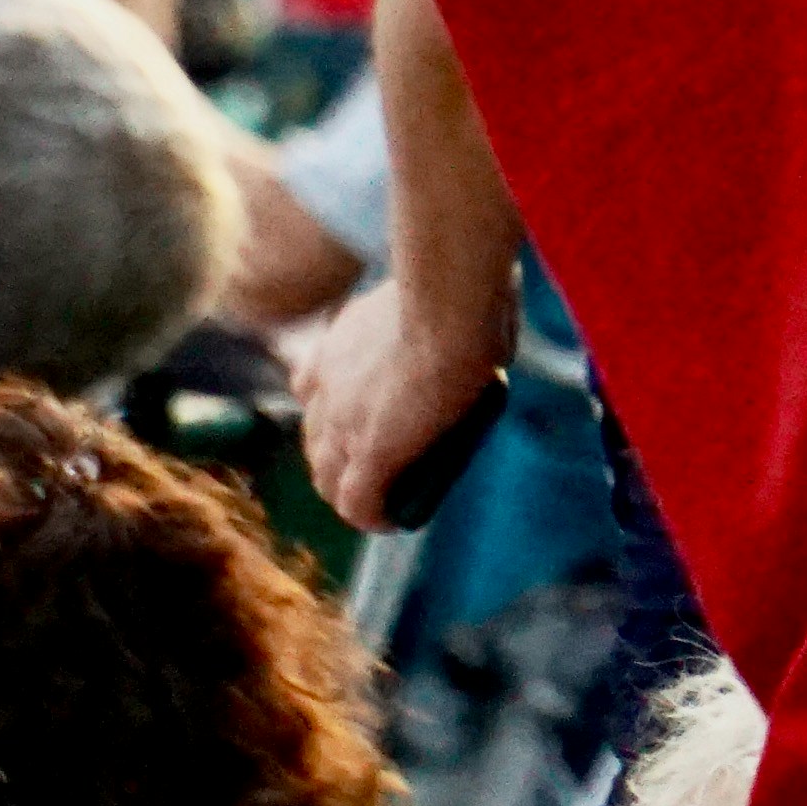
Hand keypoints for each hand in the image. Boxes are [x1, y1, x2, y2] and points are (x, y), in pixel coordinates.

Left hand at [297, 274, 507, 531]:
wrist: (450, 303)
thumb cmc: (461, 284)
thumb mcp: (441, 294)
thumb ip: (446, 312)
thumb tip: (492, 316)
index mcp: (339, 341)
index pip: (314, 387)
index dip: (336, 409)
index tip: (367, 414)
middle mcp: (326, 383)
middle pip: (316, 438)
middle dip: (339, 457)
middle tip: (377, 465)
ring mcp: (343, 422)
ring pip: (328, 477)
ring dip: (352, 492)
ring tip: (384, 501)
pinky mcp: (369, 452)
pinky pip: (358, 503)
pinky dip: (372, 516)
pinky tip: (392, 521)